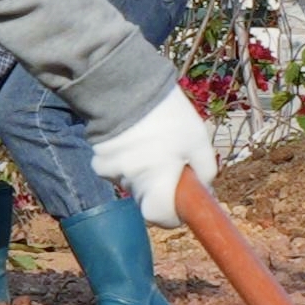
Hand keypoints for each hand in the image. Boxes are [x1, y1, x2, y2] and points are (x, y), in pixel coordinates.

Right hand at [95, 86, 223, 227]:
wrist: (126, 87)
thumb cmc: (168, 116)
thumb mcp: (198, 141)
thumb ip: (205, 171)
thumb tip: (205, 190)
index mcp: (156, 181)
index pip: (159, 217)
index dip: (172, 216)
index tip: (180, 205)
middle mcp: (130, 182)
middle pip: (146, 200)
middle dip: (160, 190)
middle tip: (171, 166)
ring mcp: (111, 173)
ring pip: (132, 184)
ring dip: (143, 173)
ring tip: (151, 143)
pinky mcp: (98, 161)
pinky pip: (117, 170)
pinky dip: (127, 162)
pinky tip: (133, 139)